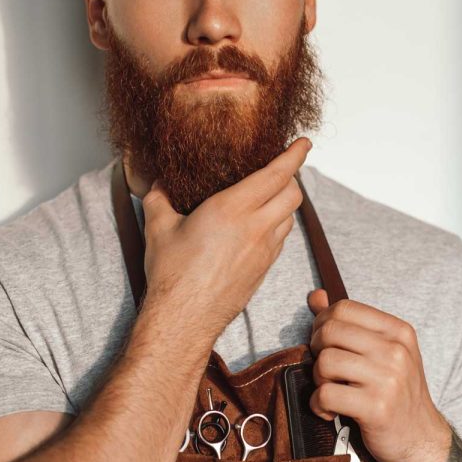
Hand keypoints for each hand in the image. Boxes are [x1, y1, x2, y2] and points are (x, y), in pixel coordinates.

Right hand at [139, 137, 310, 339]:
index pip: (276, 174)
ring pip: (290, 217)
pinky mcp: (264, 269)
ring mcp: (264, 250)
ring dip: (286, 202)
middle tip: (283, 168)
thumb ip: (158, 199)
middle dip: (292, 176)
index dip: (294, 155)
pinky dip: (278, 225)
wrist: (185, 318)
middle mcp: (255, 227)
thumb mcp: (158, 228)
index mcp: (232, 208)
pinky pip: (281, 239)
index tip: (304, 142)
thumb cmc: (172, 274)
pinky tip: (261, 225)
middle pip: (293, 193)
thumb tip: (156, 184)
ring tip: (271, 195)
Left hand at [307, 290, 453, 461]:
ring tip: (331, 391)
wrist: (421, 439)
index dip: (323, 324)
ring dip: (319, 380)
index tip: (325, 344)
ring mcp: (388, 379)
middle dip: (317, 351)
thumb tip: (315, 297)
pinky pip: (326, 395)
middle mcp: (396, 351)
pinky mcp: (376, 408)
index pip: (344, 308)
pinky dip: (319, 405)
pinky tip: (331, 411)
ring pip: (325, 362)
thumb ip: (350, 324)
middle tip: (327, 370)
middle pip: (329, 331)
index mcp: (398, 331)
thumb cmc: (397, 393)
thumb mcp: (383, 352)